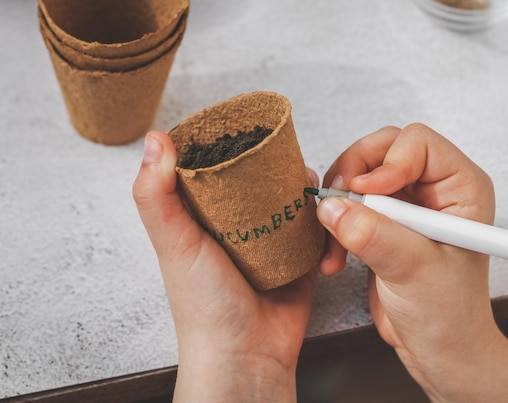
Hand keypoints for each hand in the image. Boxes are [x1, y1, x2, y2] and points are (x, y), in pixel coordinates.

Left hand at [133, 131, 314, 401]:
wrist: (247, 356)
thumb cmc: (204, 307)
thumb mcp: (174, 244)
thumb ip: (157, 196)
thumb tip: (155, 140)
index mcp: (204, 216)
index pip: (218, 167)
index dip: (232, 144)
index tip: (249, 122)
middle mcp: (238, 225)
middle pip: (262, 179)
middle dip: (279, 165)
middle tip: (290, 158)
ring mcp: (271, 240)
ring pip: (293, 200)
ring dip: (306, 192)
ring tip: (313, 188)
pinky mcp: (299, 258)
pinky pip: (317, 230)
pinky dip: (324, 223)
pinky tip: (326, 218)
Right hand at [316, 124, 507, 400]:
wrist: (438, 349)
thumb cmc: (449, 314)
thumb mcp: (415, 271)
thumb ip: (376, 235)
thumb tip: (335, 206)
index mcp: (460, 188)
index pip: (417, 143)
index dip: (387, 162)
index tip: (366, 192)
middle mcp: (433, 189)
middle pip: (381, 150)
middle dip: (353, 177)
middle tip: (338, 205)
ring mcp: (406, 205)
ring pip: (359, 175)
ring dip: (338, 206)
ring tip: (336, 244)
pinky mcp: (382, 223)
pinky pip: (348, 205)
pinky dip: (334, 225)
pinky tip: (335, 257)